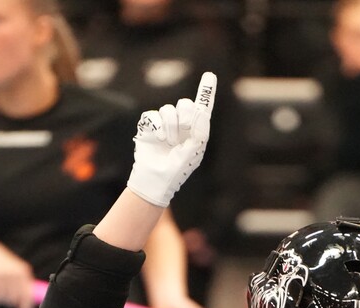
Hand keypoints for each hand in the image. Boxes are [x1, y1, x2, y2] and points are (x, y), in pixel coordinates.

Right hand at [0, 239, 34, 307]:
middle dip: (10, 302)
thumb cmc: (6, 269)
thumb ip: (24, 290)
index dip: (25, 306)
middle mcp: (13, 271)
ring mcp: (1, 272)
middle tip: (7, 299)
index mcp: (23, 272)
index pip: (26, 293)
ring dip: (0, 300)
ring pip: (2, 297)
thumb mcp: (17, 275)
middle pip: (13, 298)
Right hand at [127, 71, 216, 208]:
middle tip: (182, 133)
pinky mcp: (149, 125)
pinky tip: (158, 139)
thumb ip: (200, 131)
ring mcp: (164, 124)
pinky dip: (156, 127)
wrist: (156, 179)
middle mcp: (180, 124)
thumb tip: (200, 111)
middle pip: (185, 103)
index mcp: (195, 131)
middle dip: (185, 116)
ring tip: (168, 143)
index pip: (202, 108)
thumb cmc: (177, 170)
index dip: (206, 91)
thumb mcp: (194, 152)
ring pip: (168, 109)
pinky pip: (153, 115)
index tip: (210, 76)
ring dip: (170, 127)